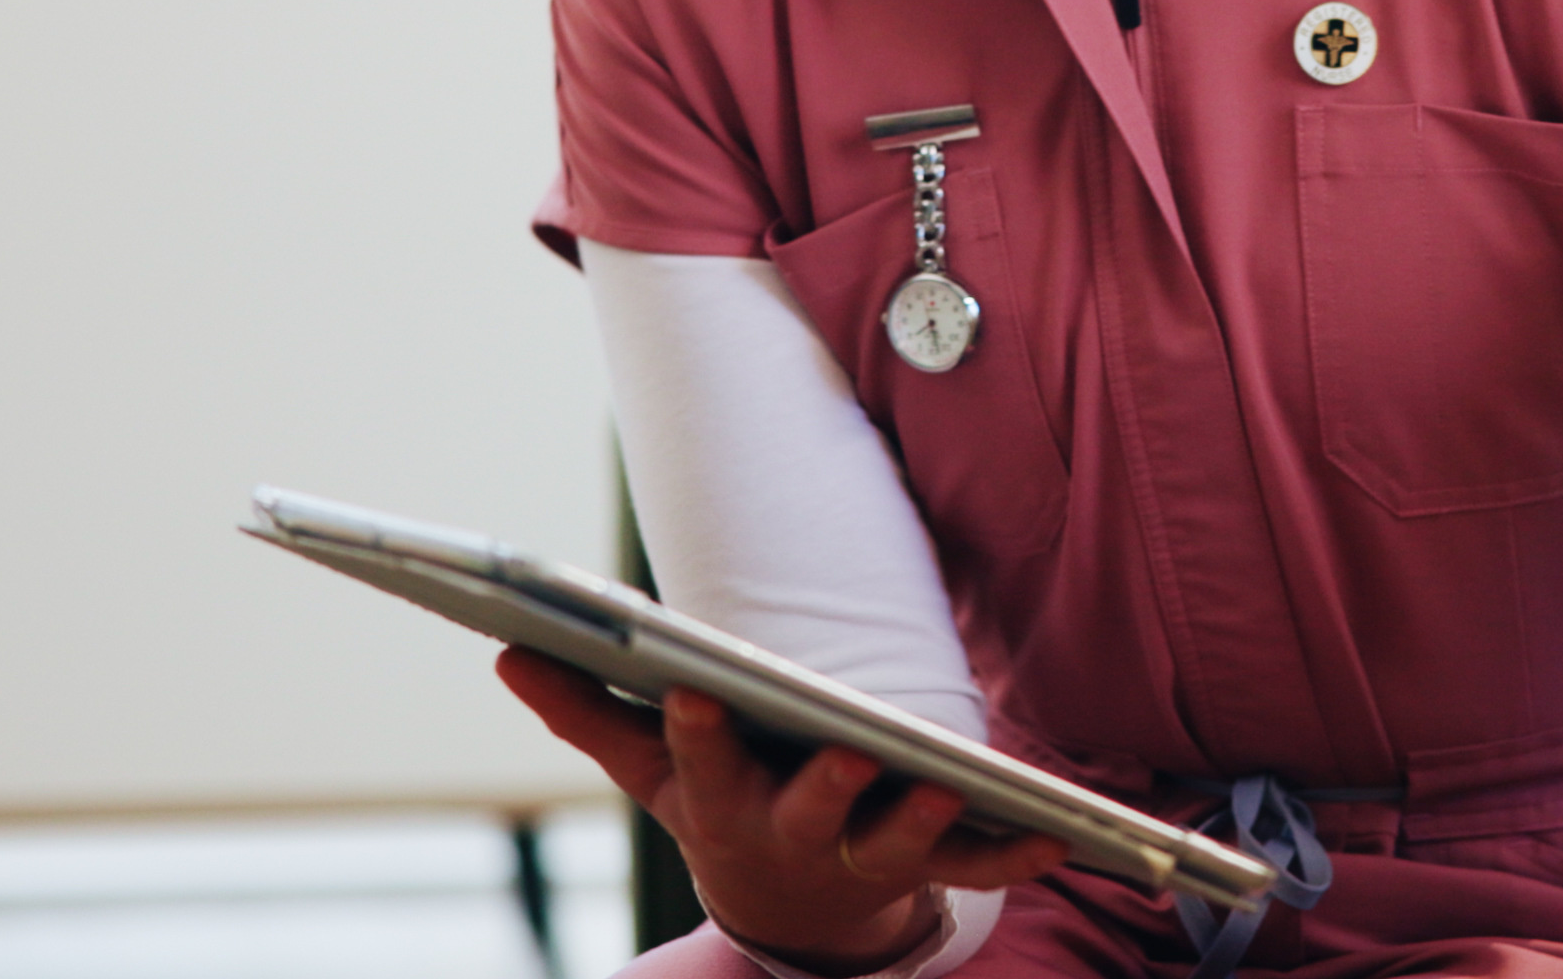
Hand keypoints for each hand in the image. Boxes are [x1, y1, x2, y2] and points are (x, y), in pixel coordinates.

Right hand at [496, 648, 1067, 972]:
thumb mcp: (650, 771)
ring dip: (924, 817)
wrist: (785, 914)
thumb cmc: (716, 807)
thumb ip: (587, 711)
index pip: (702, 757)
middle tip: (847, 754)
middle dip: (825, 786)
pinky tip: (1055, 837)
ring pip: (896, 843)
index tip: (695, 680)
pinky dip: (1013, 854)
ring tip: (948, 780)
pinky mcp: (924, 871)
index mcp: (718, 800)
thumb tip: (507, 647)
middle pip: (807, 809)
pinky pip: (974, 866)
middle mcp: (790, 833)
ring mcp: (859, 856)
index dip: (700, 725)